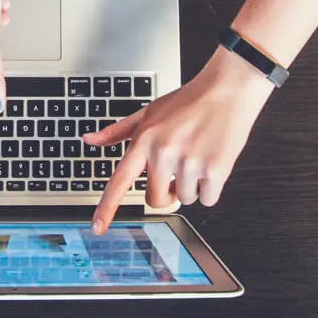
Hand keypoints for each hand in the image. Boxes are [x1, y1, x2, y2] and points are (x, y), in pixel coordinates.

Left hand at [85, 47, 274, 232]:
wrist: (227, 89)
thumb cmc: (189, 101)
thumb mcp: (149, 111)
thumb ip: (118, 131)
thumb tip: (90, 140)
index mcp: (145, 139)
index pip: (120, 180)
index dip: (107, 207)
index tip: (97, 227)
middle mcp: (164, 152)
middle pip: (156, 199)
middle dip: (167, 191)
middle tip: (177, 170)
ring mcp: (189, 162)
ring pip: (184, 199)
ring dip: (192, 185)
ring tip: (197, 155)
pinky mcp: (215, 169)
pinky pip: (207, 199)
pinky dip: (211, 187)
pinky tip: (212, 161)